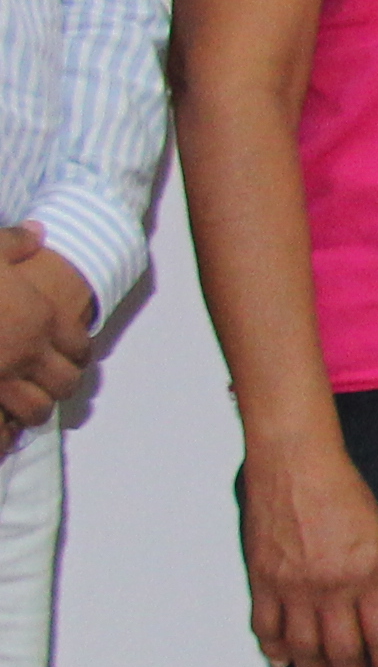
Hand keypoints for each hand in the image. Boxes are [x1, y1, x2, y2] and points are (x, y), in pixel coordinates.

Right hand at [0, 226, 100, 434]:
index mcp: (40, 318)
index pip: (79, 345)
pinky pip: (1, 429)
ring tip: (26, 405)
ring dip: (34, 409)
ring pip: (37, 411)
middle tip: (51, 380)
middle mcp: (28, 354)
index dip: (78, 351)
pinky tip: (1, 430)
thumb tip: (37, 232)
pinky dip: (4, 434)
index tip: (72, 353)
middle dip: (60, 382)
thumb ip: (11, 243)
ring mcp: (1, 380)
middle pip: (66, 382)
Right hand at [243, 437, 377, 666]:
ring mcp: (292, 586)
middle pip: (343, 650)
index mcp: (368, 575)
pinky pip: (265, 627)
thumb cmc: (346, 497)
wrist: (296, 466)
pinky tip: (283, 662)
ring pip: (302, 648)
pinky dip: (273, 650)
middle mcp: (330, 587)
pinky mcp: (262, 579)